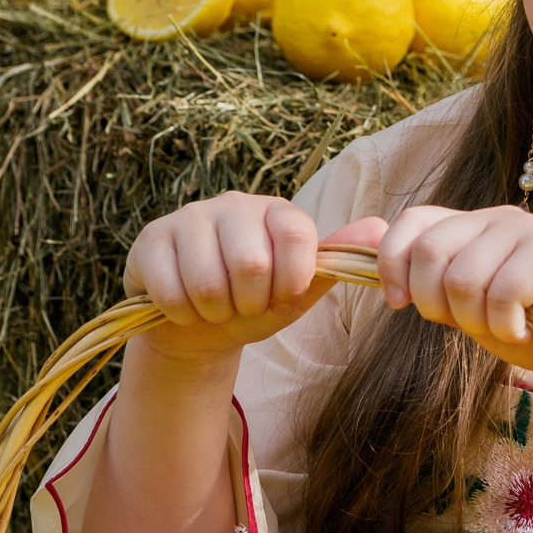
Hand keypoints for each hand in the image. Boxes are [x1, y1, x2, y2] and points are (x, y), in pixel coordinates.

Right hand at [122, 192, 378, 365]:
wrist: (197, 328)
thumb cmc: (254, 304)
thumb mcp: (300, 292)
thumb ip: (338, 262)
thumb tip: (382, 228)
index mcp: (277, 212)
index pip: (298, 238)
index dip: (290, 282)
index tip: (281, 296)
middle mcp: (233, 204)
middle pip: (251, 264)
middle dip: (249, 303)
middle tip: (243, 305)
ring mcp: (188, 217)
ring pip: (208, 282)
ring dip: (215, 312)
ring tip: (215, 307)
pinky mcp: (150, 239)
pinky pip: (171, 290)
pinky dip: (183, 314)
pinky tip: (184, 306)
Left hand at [374, 205, 532, 380]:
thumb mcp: (469, 309)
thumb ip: (429, 283)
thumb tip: (364, 251)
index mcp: (472, 226)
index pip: (413, 222)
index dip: (392, 263)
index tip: (401, 304)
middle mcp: (497, 218)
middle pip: (430, 251)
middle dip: (435, 304)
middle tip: (468, 325)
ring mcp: (527, 230)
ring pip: (463, 278)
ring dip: (476, 321)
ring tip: (504, 329)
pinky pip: (504, 290)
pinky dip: (507, 325)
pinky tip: (525, 330)